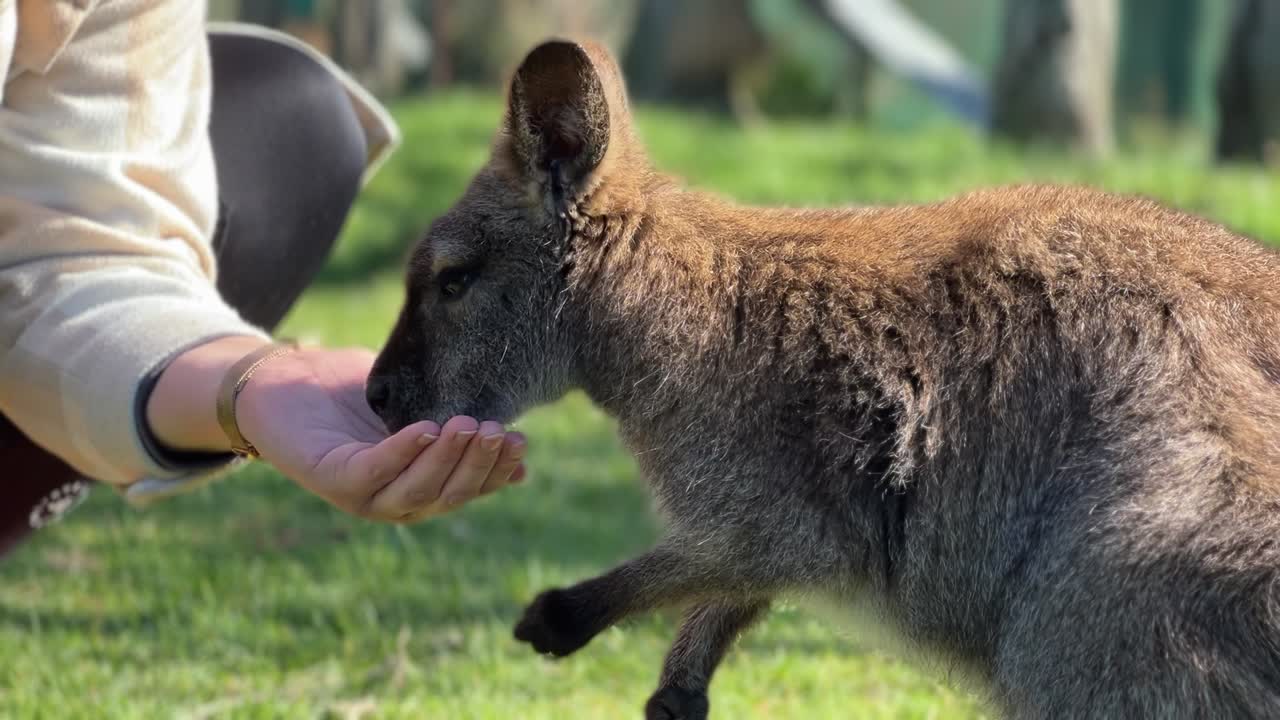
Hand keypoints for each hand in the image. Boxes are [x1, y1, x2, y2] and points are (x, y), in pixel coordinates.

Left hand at [234, 345, 526, 521]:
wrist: (280, 381)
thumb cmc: (350, 393)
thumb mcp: (416, 409)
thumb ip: (457, 429)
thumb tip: (516, 447)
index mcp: (417, 488)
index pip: (467, 489)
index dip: (497, 472)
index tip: (521, 443)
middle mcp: (393, 501)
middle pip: (447, 494)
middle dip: (477, 465)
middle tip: (498, 431)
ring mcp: (362, 496)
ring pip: (416, 489)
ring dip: (447, 460)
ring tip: (470, 424)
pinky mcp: (331, 478)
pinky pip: (375, 472)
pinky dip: (403, 452)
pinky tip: (427, 428)